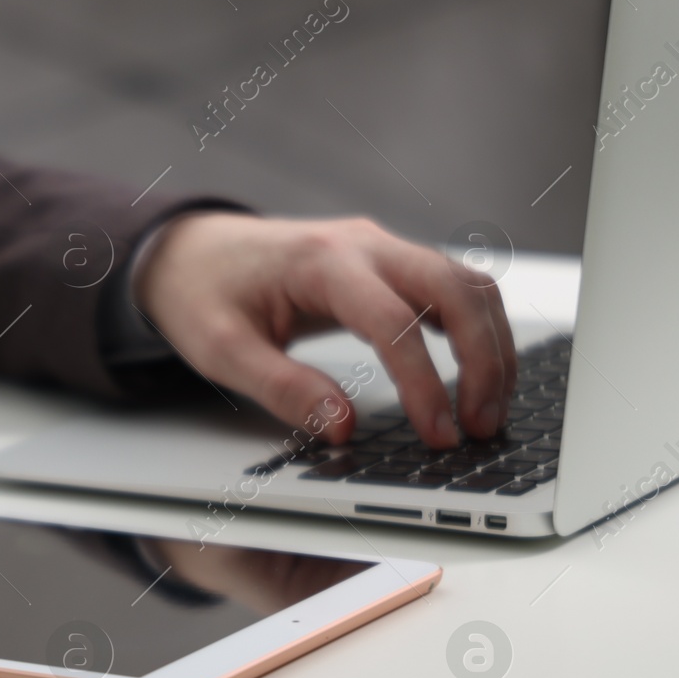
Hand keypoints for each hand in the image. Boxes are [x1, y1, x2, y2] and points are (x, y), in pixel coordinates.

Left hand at [134, 213, 515, 447]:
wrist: (188, 250)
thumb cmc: (201, 294)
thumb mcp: (222, 350)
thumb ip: (282, 389)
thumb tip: (342, 428)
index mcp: (322, 262)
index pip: (395, 323)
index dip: (424, 383)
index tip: (437, 433)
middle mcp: (364, 244)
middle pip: (456, 290)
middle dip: (483, 360)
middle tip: (481, 425)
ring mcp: (381, 248)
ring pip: (466, 285)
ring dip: (490, 344)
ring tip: (486, 410)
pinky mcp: (387, 262)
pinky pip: (451, 287)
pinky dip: (475, 328)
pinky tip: (477, 374)